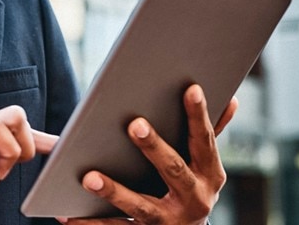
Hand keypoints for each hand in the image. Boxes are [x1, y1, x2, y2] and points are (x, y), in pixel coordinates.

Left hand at [57, 84, 237, 224]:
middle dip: (154, 147)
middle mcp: (194, 199)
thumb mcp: (205, 164)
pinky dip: (90, 224)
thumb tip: (231, 98)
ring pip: (140, 205)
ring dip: (114, 191)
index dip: (199, 115)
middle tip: (134, 124)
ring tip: (89, 177)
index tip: (191, 88)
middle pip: (173, 170)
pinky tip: (66, 214)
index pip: (205, 140)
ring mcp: (169, 221)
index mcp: (210, 175)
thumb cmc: (191, 186)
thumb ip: (212, 133)